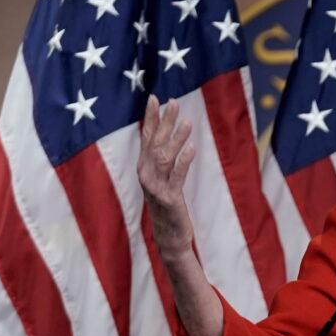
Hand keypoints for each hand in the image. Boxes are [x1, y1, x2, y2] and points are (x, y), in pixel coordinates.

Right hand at [137, 96, 195, 261]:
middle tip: (174, 102)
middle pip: (155, 143)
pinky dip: (183, 162)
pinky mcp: (169, 199)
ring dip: (175, 138)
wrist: (170, 237)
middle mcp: (146, 175)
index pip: (146, 137)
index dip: (150, 118)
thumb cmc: (167, 206)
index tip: (154, 98)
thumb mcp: (162, 179)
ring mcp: (156, 187)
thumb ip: (162, 159)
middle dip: (164, 122)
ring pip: (164, 157)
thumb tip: (166, 134)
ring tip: (187, 122)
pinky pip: (176, 177)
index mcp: (144, 168)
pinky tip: (191, 149)